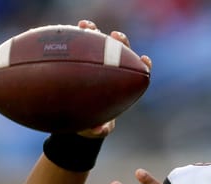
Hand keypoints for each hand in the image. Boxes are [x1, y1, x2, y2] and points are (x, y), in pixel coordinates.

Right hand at [75, 19, 152, 138]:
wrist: (74, 118)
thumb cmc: (90, 124)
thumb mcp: (94, 130)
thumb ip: (99, 130)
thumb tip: (98, 130)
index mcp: (121, 85)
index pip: (138, 72)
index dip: (144, 65)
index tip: (145, 60)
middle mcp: (110, 70)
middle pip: (120, 52)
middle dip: (121, 42)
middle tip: (116, 37)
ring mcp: (94, 62)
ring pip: (97, 43)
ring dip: (95, 32)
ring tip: (88, 26)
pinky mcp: (77, 59)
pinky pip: (76, 47)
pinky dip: (73, 39)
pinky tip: (65, 32)